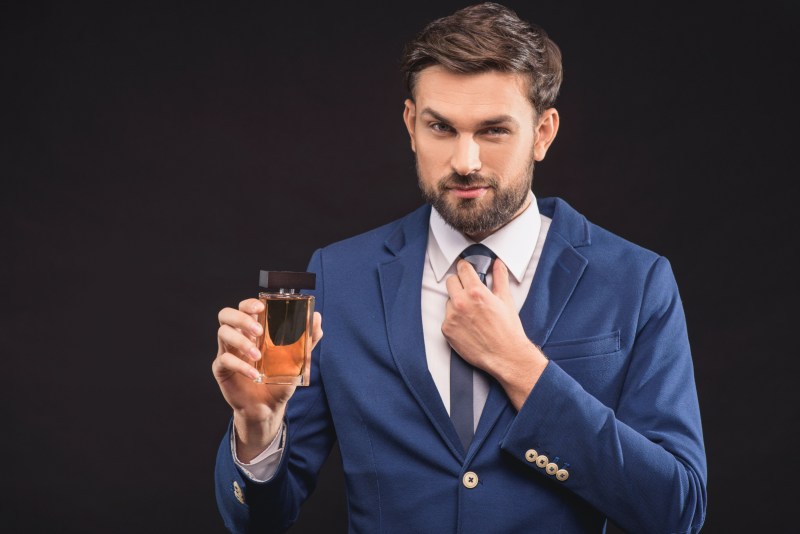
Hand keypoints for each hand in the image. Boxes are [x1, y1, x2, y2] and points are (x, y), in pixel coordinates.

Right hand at [212, 298, 322, 459]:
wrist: (269, 407)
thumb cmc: (279, 379)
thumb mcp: (297, 359)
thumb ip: (306, 339)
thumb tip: (317, 318)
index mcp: (253, 329)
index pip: (244, 307)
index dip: (249, 303)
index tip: (261, 307)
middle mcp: (238, 336)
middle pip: (226, 315)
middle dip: (241, 318)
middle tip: (258, 331)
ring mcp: (228, 351)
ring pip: (222, 333)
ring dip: (241, 340)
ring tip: (258, 355)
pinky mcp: (222, 369)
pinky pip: (224, 359)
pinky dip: (240, 365)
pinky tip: (255, 375)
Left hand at [443, 259, 546, 408]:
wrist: (505, 355)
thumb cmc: (507, 330)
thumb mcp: (506, 299)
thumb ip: (500, 278)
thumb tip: (498, 264)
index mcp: (476, 292)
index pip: (462, 269)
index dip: (465, 267)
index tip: (465, 269)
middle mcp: (461, 303)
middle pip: (451, 281)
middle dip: (459, 283)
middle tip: (469, 291)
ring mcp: (452, 317)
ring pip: (448, 300)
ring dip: (457, 303)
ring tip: (472, 313)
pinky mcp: (447, 330)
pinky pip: (447, 317)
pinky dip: (454, 319)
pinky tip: (468, 325)